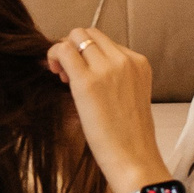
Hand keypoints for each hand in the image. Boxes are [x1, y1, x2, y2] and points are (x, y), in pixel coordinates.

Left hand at [46, 27, 164, 192]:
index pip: (106, 42)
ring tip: (62, 77)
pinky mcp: (87, 82)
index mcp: (139, 63)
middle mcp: (125, 60)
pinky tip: (56, 76)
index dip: (88, 53)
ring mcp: (107, 68)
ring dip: (63, 51)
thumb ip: (116, 77)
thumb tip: (86, 67)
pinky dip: (54, 56)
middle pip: (90, 33)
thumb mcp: (131, 96)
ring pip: (76, 36)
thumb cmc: (129, 137)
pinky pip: (63, 50)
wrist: (134, 159)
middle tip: (68, 73)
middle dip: (74, 47)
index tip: (80, 72)